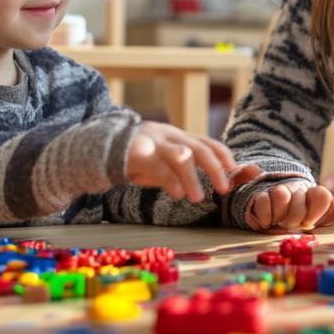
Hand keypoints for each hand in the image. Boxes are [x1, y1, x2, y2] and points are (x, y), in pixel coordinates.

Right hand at [125, 123, 255, 202]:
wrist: (99, 150)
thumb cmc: (137, 158)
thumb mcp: (163, 159)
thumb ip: (182, 168)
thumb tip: (212, 180)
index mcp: (177, 136)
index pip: (206, 142)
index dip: (222, 155)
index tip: (234, 169)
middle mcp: (168, 136)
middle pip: (199, 149)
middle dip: (214, 169)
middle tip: (223, 189)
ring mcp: (153, 143)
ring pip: (181, 156)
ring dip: (192, 178)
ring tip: (198, 197)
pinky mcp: (137, 154)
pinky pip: (159, 167)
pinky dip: (172, 182)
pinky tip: (178, 194)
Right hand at [245, 180, 333, 231]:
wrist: (272, 219)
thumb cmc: (298, 224)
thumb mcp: (318, 222)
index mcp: (314, 196)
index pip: (321, 195)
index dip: (315, 211)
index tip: (309, 223)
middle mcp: (297, 190)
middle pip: (299, 198)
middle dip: (295, 217)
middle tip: (292, 225)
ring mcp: (278, 191)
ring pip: (281, 195)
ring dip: (279, 214)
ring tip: (278, 222)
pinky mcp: (259, 196)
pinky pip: (263, 202)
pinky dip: (265, 217)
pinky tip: (267, 222)